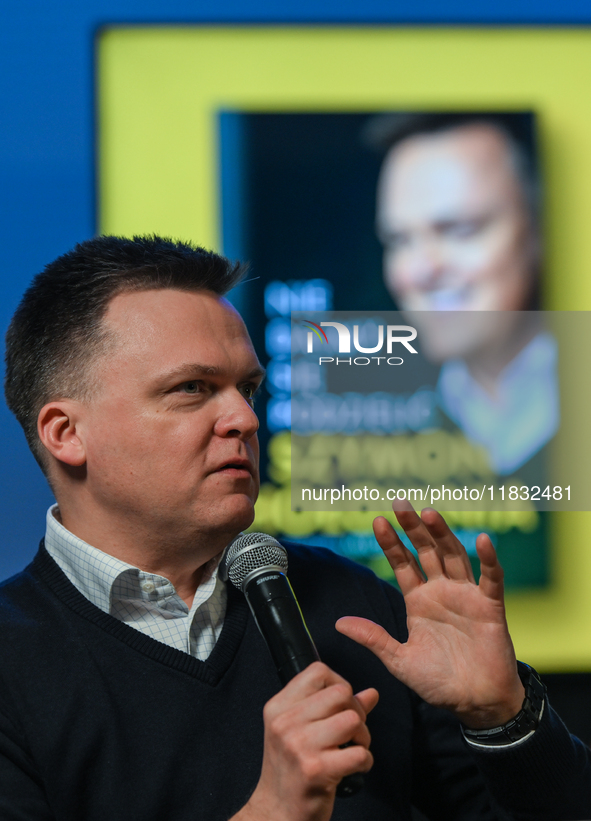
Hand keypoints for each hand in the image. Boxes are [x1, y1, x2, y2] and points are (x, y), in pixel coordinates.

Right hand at [232, 661, 377, 820]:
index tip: (340, 706)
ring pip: (353, 720)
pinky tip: (354, 768)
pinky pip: (359, 753)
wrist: (276, 812)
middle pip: (341, 693)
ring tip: (352, 750)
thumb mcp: (300, 730)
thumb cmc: (291, 770)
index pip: (319, 672)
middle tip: (351, 732)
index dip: (339, 684)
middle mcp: (285, 722)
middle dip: (355, 711)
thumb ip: (333, 708)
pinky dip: (365, 761)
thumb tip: (371, 693)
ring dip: (362, 737)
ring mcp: (299, 745)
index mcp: (279, 707)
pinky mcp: (316, 770)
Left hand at [335, 503, 523, 729]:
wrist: (476, 704)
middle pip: (426, 551)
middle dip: (413, 528)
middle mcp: (441, 592)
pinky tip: (482, 540)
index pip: (402, 563)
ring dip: (443, 534)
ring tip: (429, 512)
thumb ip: (374, 638)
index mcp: (418, 601)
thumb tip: (339, 623)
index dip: (391, 543)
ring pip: (454, 556)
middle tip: (400, 503)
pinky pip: (491, 579)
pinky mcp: (491, 607)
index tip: (377, 521)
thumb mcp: (399, 660)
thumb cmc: (439, 682)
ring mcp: (466, 596)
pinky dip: (489, 559)